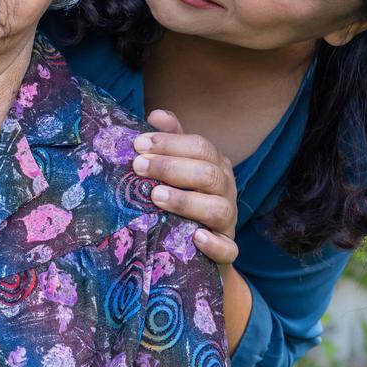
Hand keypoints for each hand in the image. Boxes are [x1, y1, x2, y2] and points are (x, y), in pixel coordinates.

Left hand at [131, 109, 239, 266]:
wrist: (196, 248)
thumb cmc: (182, 198)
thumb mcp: (177, 167)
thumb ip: (171, 140)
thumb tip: (156, 115)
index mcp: (216, 166)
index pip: (200, 147)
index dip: (170, 143)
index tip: (138, 144)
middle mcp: (226, 190)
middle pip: (208, 174)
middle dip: (172, 167)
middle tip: (138, 166)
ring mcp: (228, 221)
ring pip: (218, 209)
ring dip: (186, 201)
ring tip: (156, 197)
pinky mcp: (226, 250)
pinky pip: (228, 249)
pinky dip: (214, 244)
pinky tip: (195, 237)